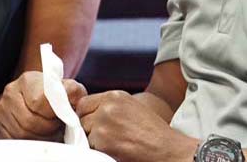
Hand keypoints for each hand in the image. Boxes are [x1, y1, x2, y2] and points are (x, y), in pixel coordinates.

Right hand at [0, 71, 86, 140]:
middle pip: (29, 121)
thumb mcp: (69, 90)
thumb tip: (73, 96)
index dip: (53, 114)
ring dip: (40, 138)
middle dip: (47, 129)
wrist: (40, 103)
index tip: (61, 117)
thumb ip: (73, 91)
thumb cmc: (56, 97)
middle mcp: (11, 93)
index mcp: (27, 80)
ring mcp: (2, 111)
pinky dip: (29, 143)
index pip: (38, 101)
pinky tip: (39, 138)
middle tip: (57, 129)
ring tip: (50, 133)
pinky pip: (13, 141)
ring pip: (21, 134)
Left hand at [77, 91, 197, 161]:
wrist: (164, 148)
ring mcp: (103, 124)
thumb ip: (110, 105)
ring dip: (94, 140)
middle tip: (108, 135)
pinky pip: (91, 147)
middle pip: (82, 118)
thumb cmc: (151, 130)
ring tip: (114, 142)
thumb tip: (87, 111)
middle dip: (90, 128)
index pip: (84, 103)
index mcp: (114, 96)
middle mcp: (107, 107)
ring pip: (86, 133)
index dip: (87, 115)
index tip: (94, 123)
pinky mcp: (103, 141)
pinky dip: (99, 150)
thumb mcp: (130, 107)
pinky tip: (114, 149)